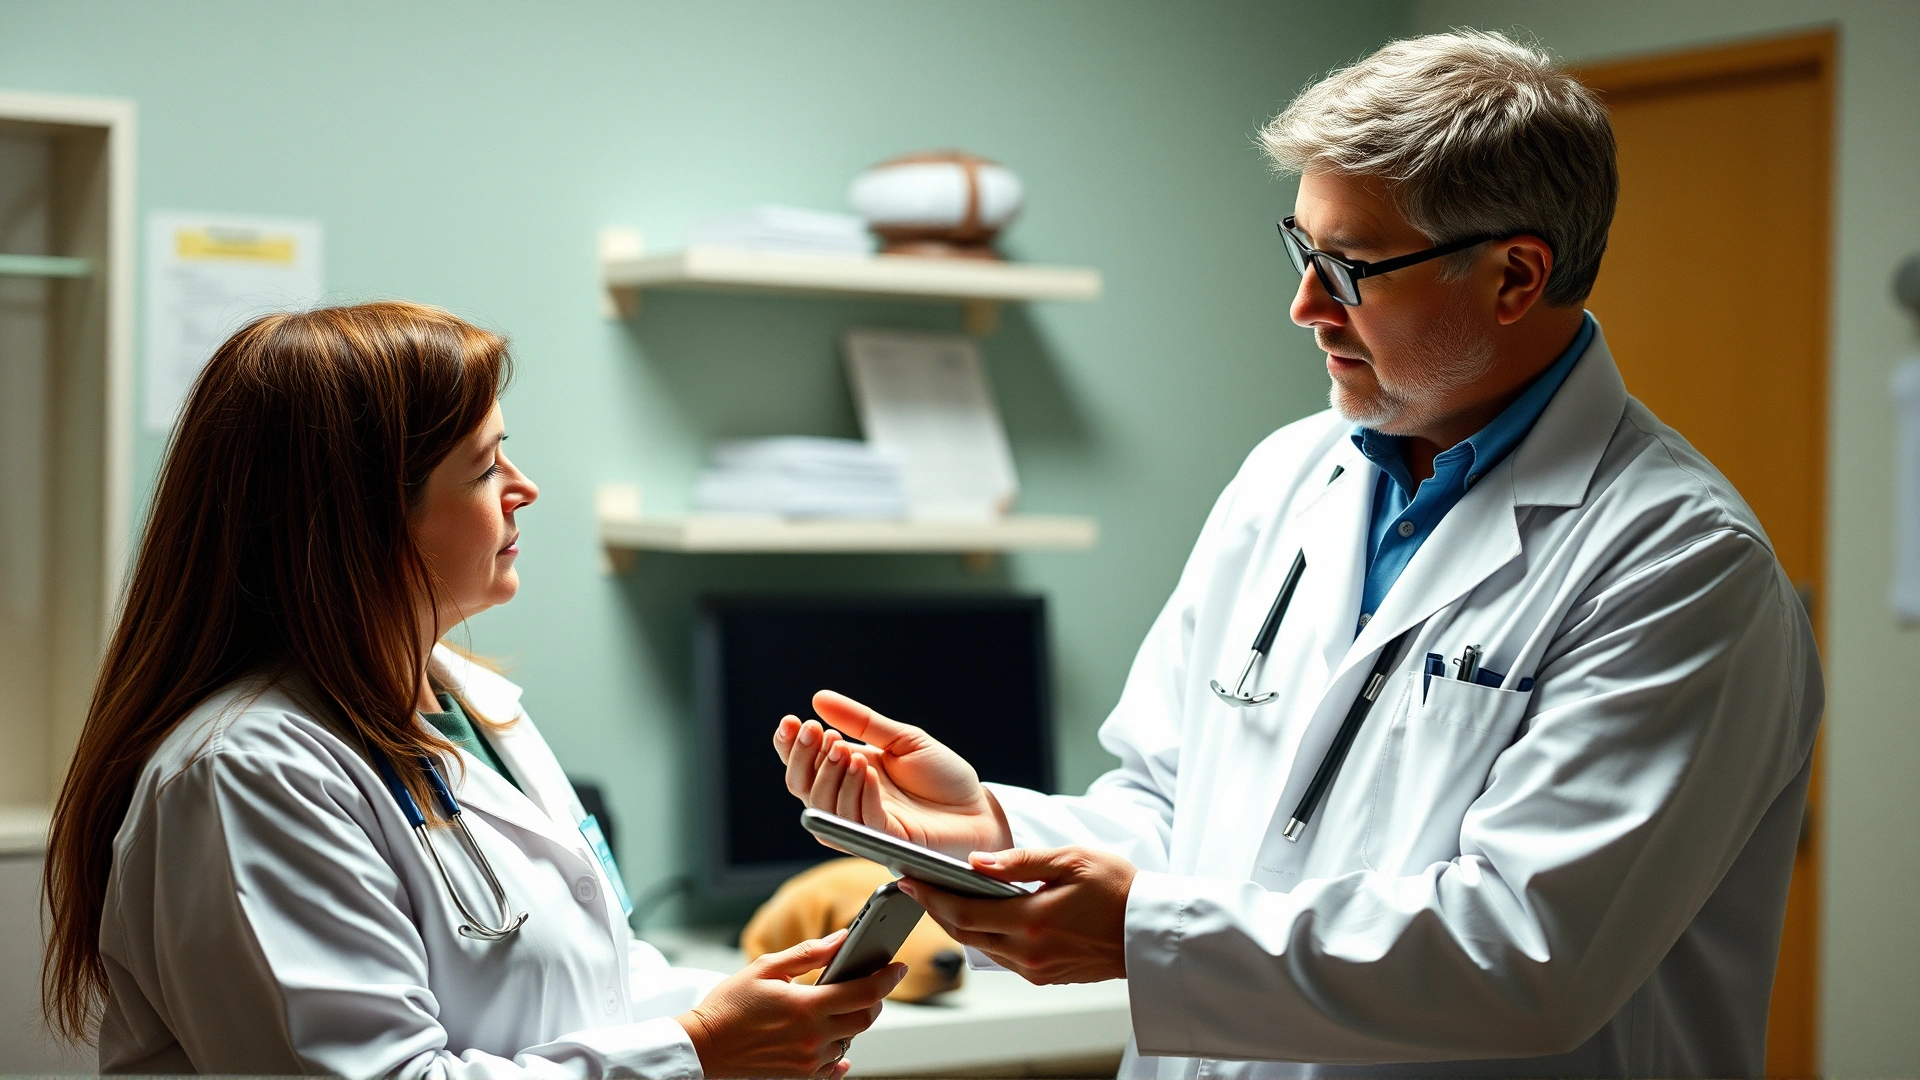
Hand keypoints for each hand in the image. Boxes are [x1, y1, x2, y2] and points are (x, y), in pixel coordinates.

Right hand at [677, 930, 906, 1078]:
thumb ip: (809, 953)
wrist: (703, 1046)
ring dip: (851, 1022)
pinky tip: (831, 1039)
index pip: (865, 993)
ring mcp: (807, 1061)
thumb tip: (841, 939)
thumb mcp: (767, 967)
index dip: (888, 978)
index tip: (897, 967)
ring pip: (850, 1041)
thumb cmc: (728, 1006)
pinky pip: (834, 1066)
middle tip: (868, 984)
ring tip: (832, 1007)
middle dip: (875, 999)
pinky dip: (838, 1051)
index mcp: (806, 1007)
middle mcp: (812, 1037)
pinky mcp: (799, 1076)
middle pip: (866, 1019)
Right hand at [774, 690, 1010, 855]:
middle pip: (802, 788)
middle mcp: (849, 801)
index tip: (791, 722)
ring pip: (824, 809)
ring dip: (830, 775)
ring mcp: (864, 824)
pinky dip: (859, 793)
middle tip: (819, 732)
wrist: (978, 808)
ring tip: (844, 749)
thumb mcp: (902, 738)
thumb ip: (861, 722)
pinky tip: (865, 769)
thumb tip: (819, 698)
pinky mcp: (887, 841)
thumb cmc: (942, 776)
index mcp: (848, 774)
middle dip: (804, 758)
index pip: (804, 763)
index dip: (790, 746)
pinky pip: (862, 821)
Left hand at [896, 846, 1135, 984]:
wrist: (1150, 930)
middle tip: (919, 887)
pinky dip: (986, 937)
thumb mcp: (1072, 859)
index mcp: (1034, 921)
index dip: (932, 897)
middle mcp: (1031, 952)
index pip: (965, 911)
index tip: (910, 881)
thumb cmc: (1120, 888)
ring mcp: (1038, 969)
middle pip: (965, 933)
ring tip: (946, 897)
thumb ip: (1021, 862)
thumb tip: (977, 862)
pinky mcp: (1045, 976)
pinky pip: (1002, 957)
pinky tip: (984, 917)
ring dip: (960, 924)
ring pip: (981, 947)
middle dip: (938, 910)